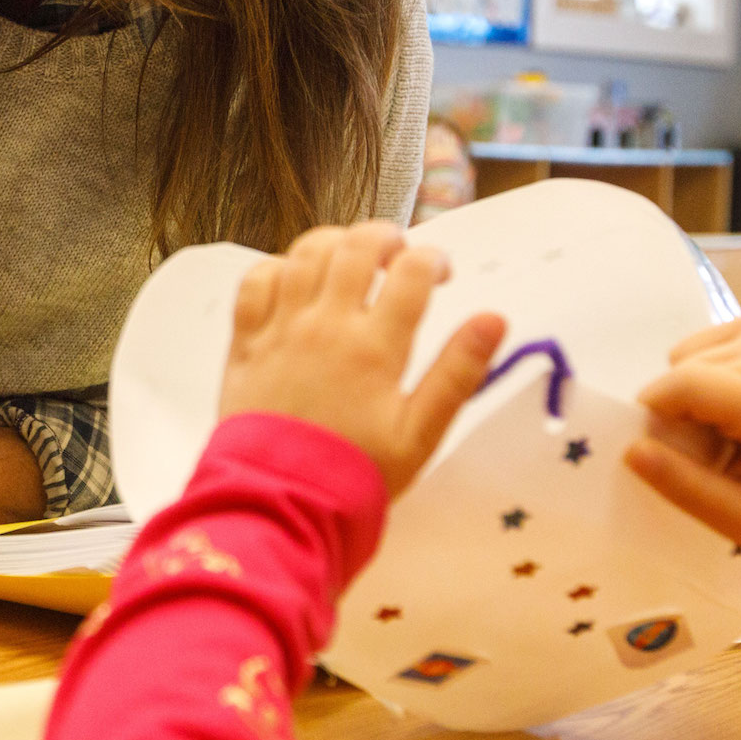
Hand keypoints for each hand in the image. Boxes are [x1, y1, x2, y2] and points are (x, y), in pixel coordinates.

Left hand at [217, 222, 504, 494]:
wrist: (282, 503)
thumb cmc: (357, 473)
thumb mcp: (421, 433)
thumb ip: (458, 372)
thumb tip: (495, 319)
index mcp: (375, 347)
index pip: (411, 271)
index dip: (433, 260)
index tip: (441, 274)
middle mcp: (326, 326)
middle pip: (356, 246)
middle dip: (386, 236)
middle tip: (398, 252)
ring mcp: (281, 329)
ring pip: (305, 253)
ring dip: (335, 242)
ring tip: (351, 257)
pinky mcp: (246, 343)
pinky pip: (256, 281)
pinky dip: (279, 267)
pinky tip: (296, 279)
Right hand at [626, 310, 740, 550]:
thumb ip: (688, 491)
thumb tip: (633, 450)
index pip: (687, 386)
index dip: (656, 415)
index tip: (663, 449)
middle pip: (683, 371)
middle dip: (674, 410)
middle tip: (705, 448)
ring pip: (686, 358)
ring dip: (689, 397)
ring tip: (724, 428)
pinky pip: (697, 345)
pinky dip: (698, 375)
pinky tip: (728, 402)